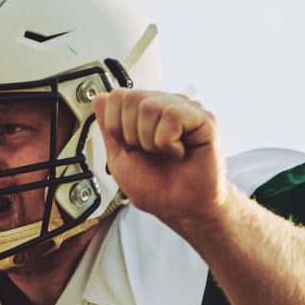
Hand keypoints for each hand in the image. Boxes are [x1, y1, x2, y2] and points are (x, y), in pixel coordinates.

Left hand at [93, 89, 226, 231]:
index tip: (131, 147)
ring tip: (164, 153)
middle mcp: (168, 105)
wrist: (181, 209)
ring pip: (150, 106)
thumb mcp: (119, 158)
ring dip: (150, 140)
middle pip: (132, 97)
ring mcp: (186, 110)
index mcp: (148, 112)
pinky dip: (168, 142)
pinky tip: (179, 152)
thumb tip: (100, 98)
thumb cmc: (157, 188)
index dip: (116, 125)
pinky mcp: (203, 120)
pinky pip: (172, 116)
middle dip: (131, 134)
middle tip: (149, 152)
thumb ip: (108, 127)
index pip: (118, 95)